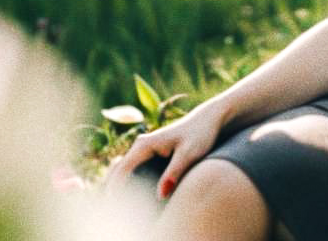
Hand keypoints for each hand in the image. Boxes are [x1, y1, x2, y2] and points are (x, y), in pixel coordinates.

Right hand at [104, 101, 226, 201]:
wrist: (210, 118)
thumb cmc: (201, 133)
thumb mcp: (189, 153)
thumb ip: (174, 173)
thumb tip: (160, 195)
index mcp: (144, 145)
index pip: (120, 171)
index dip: (117, 192)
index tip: (123, 209)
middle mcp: (140, 146)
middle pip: (117, 173)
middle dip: (118, 192)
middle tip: (129, 210)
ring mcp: (143, 149)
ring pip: (125, 172)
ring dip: (126, 188)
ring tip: (137, 205)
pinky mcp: (150, 153)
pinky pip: (134, 171)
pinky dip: (134, 183)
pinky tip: (145, 196)